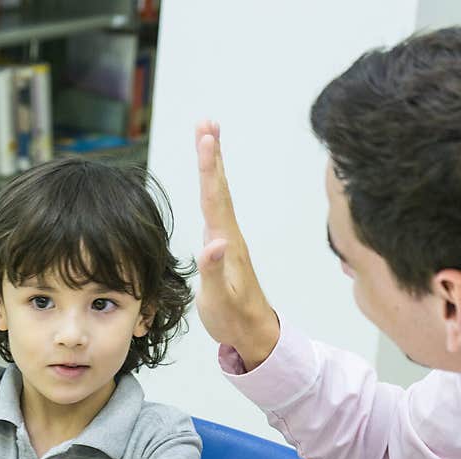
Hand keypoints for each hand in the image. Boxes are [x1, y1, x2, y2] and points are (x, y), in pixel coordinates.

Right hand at [195, 120, 278, 369]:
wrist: (255, 333)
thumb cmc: (234, 318)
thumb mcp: (219, 299)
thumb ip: (213, 270)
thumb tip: (214, 242)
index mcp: (226, 243)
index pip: (214, 198)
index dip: (208, 167)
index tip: (206, 137)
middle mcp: (228, 235)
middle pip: (218, 187)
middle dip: (211, 154)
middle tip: (207, 123)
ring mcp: (228, 240)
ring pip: (218, 194)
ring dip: (213, 166)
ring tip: (207, 139)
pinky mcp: (224, 247)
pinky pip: (217, 208)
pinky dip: (212, 188)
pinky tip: (209, 185)